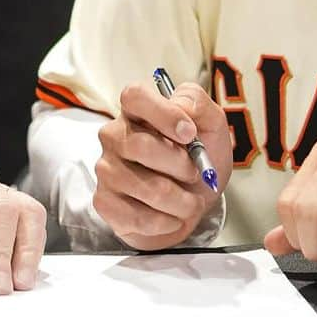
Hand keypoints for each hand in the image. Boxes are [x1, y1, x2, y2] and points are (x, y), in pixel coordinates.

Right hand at [94, 80, 231, 249]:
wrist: (195, 200)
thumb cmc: (199, 157)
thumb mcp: (211, 125)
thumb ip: (197, 104)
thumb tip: (181, 105)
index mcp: (138, 110)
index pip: (134, 96)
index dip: (164, 114)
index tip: (190, 134)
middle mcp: (115, 136)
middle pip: (141, 146)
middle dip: (181, 165)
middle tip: (196, 173)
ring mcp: (106, 170)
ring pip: (147, 187)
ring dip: (181, 200)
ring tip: (191, 201)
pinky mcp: (105, 203)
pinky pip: (138, 216)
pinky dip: (168, 220)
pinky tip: (173, 216)